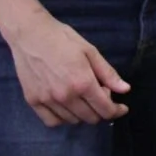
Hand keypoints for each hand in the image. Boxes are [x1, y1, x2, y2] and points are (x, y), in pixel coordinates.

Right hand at [5, 13, 130, 126]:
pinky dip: (63, 119)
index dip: (117, 111)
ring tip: (82, 98)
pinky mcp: (33, 101)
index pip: (105, 109)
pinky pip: (52, 122)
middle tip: (99, 95)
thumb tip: (125, 90)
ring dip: (82, 114)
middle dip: (100, 110)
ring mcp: (48, 100)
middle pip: (90, 118)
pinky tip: (66, 108)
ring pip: (73, 121)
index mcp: (83, 83)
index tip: (121, 107)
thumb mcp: (90, 51)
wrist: (30, 34)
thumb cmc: (62, 39)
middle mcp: (66, 96)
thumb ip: (108, 73)